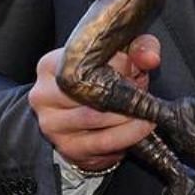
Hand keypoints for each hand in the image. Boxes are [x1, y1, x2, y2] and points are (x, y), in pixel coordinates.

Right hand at [28, 34, 159, 172]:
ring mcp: (51, 123)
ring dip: (129, 115)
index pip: (86, 61)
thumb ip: (139, 48)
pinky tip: (142, 127)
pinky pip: (102, 142)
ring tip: (147, 110)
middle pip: (90, 91)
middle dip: (125, 93)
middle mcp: (44, 94)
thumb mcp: (123, 55)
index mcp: (52, 65)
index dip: (119, 65)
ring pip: (96, 117)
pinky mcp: (66, 146)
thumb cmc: (105, 81)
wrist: (89, 119)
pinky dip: (128, 135)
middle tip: (145, 94)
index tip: (137, 71)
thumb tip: (149, 58)